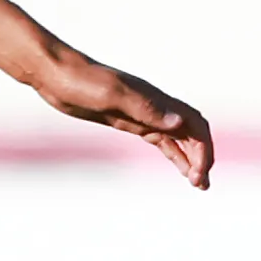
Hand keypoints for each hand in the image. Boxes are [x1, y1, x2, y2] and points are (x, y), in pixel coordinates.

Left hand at [31, 55, 214, 188]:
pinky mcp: (129, 122)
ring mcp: (143, 115)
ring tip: (199, 183)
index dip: (203, 148)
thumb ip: (146, 109)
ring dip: (191, 159)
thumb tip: (179, 123)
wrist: (57, 75)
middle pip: (191, 133)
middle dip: (201, 158)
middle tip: (203, 185)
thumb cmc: (82, 82)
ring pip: (178, 139)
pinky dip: (174, 154)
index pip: (194, 125)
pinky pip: (160, 140)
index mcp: (156, 100)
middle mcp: (155, 107)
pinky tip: (179, 168)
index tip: (200, 173)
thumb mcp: (113, 96)